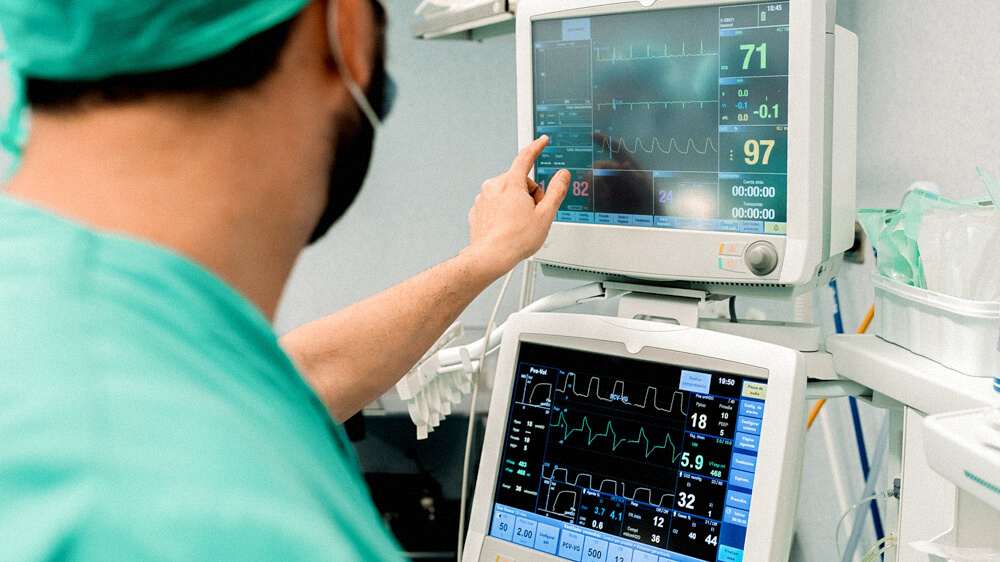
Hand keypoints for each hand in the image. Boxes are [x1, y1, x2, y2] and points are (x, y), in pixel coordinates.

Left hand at [465, 136, 569, 277]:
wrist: (490, 257)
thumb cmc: (516, 239)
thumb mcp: (545, 215)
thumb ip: (556, 191)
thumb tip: (562, 176)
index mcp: (511, 183)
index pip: (526, 157)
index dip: (536, 147)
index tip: (542, 141)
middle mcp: (493, 186)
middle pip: (519, 181)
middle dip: (529, 194)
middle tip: (533, 215)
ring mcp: (482, 198)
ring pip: (506, 193)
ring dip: (516, 204)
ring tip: (519, 224)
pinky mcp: (477, 210)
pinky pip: (495, 204)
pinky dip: (502, 212)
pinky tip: (507, 227)